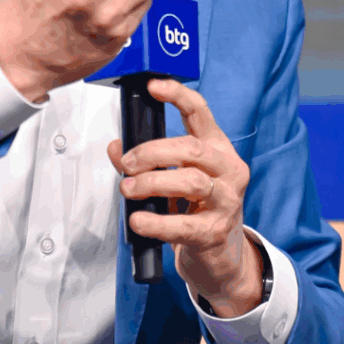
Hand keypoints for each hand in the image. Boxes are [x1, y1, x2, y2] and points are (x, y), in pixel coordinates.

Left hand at [106, 78, 262, 316]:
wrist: (222, 257)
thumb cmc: (196, 209)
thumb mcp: (172, 179)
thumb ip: (144, 160)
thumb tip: (115, 147)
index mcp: (217, 148)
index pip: (200, 112)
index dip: (177, 95)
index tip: (153, 86)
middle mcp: (228, 169)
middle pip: (191, 147)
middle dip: (152, 152)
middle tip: (127, 164)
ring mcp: (226, 201)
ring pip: (190, 180)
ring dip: (152, 182)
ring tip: (127, 189)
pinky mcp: (215, 232)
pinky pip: (184, 224)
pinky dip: (156, 222)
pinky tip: (138, 220)